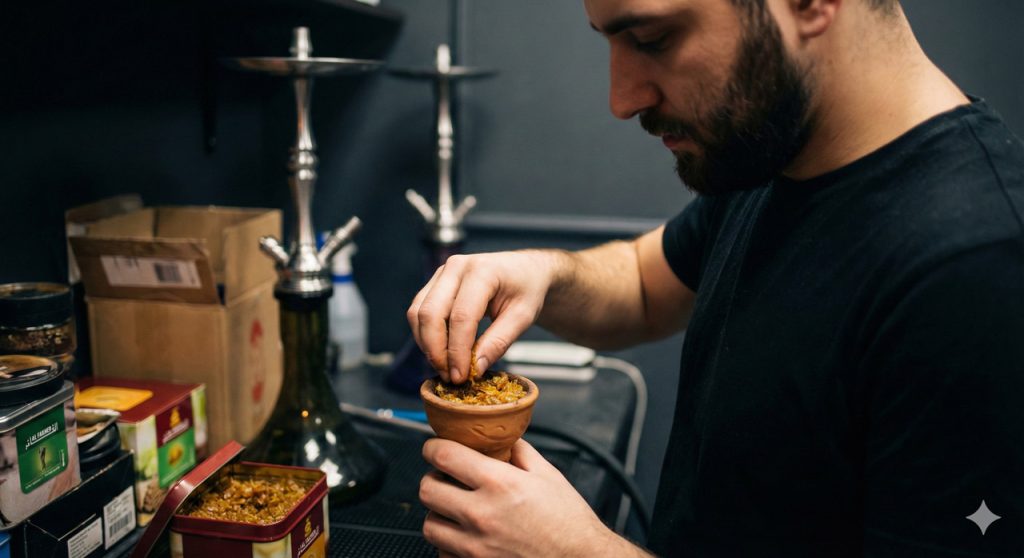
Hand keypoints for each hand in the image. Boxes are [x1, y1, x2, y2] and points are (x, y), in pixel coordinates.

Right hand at [407, 251, 560, 382]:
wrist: (524, 270)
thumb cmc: (526, 290)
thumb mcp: (523, 317)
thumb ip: (499, 342)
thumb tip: (475, 368)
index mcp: (483, 271)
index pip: (461, 316)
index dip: (457, 350)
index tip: (461, 376)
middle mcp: (456, 267)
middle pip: (431, 313)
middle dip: (436, 350)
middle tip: (450, 376)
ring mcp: (442, 273)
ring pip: (418, 313)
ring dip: (427, 345)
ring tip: (446, 367)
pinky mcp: (434, 283)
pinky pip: (418, 311)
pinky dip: (425, 335)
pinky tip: (441, 352)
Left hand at [419, 438, 646, 557]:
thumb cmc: (568, 522)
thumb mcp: (547, 475)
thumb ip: (518, 451)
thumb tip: (500, 438)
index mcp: (499, 484)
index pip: (444, 456)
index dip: (433, 447)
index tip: (435, 448)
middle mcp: (481, 515)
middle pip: (427, 489)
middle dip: (434, 478)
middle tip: (446, 478)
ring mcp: (474, 547)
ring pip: (430, 525)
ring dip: (439, 513)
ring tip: (456, 509)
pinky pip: (442, 553)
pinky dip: (449, 543)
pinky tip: (467, 536)